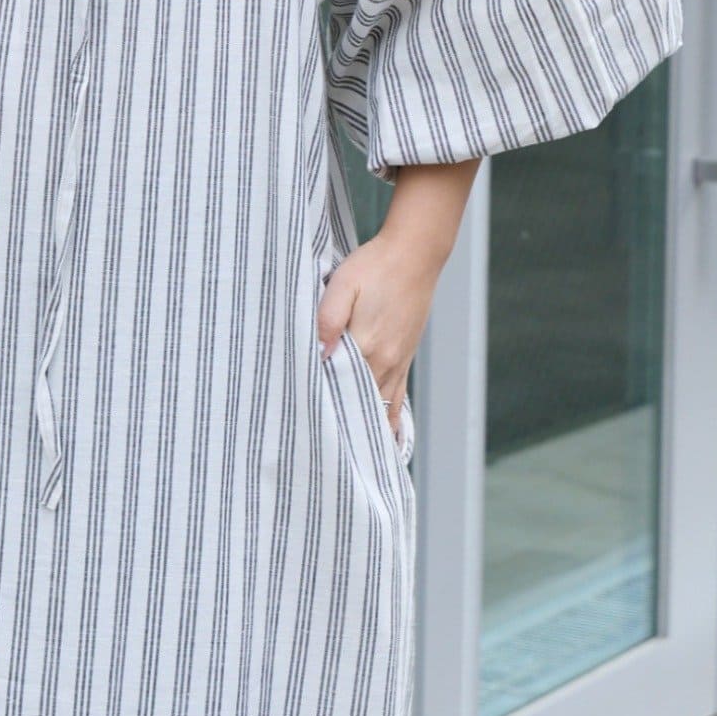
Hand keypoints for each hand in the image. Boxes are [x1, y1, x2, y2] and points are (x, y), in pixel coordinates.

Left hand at [317, 232, 437, 442]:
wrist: (414, 254)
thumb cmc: (373, 266)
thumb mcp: (342, 284)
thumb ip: (327, 319)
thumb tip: (319, 354)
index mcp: (367, 345)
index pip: (340, 388)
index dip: (322, 408)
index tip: (302, 427)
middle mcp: (385, 361)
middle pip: (361, 405)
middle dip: (342, 427)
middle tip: (320, 454)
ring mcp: (398, 361)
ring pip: (382, 408)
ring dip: (366, 430)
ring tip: (351, 461)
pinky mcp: (404, 357)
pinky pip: (398, 399)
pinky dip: (390, 421)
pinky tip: (386, 441)